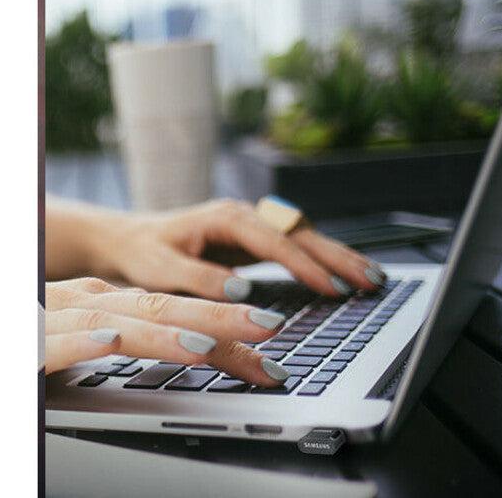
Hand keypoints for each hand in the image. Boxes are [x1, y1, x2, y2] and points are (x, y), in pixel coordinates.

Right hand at [45, 277, 289, 384]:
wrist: (2, 323)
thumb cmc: (43, 332)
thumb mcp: (94, 333)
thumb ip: (137, 332)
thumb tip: (194, 341)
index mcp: (114, 304)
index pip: (181, 312)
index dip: (230, 330)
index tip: (272, 354)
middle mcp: (93, 305)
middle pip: (163, 309)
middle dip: (220, 318)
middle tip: (272, 327)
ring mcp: (59, 321)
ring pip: (116, 323)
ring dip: (163, 332)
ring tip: (208, 344)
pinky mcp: (26, 345)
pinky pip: (54, 343)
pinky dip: (84, 342)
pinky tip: (111, 343)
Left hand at [91, 198, 385, 301]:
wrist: (129, 238)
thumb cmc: (143, 252)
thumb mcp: (160, 269)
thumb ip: (199, 277)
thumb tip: (243, 288)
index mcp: (225, 217)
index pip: (275, 242)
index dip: (306, 265)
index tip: (333, 287)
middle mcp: (244, 215)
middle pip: (300, 233)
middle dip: (338, 256)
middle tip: (372, 279)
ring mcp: (250, 224)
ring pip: (304, 236)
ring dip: (337, 255)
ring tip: (370, 275)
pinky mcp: (252, 237)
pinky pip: (294, 244)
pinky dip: (321, 257)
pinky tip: (339, 270)